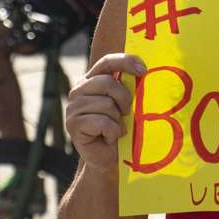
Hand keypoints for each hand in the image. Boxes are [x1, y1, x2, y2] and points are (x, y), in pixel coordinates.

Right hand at [66, 54, 146, 172]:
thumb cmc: (121, 127)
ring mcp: (73, 107)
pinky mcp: (72, 124)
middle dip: (125, 99)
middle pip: (108, 83)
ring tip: (116, 129)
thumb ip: (129, 86)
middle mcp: (79, 90)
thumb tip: (145, 71)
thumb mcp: (127, 103)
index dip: (125, 61)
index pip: (107, 62)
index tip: (144, 70)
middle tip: (126, 113)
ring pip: (106, 104)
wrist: (109, 157)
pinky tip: (109, 137)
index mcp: (92, 79)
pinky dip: (112, 131)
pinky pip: (102, 122)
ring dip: (118, 120)